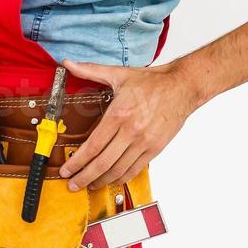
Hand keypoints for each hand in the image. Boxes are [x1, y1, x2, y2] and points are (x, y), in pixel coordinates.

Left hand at [57, 58, 201, 191]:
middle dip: (84, 176)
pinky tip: (111, 179)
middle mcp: (131, 131)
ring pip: (118, 170)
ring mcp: (145, 142)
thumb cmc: (151, 82)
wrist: (182, 87)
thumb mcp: (118, 74)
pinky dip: (121, 178)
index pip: (93, 145)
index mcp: (119, 114)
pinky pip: (135, 169)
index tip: (66, 169)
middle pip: (103, 162)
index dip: (77, 161)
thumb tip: (68, 62)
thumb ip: (90, 70)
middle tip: (72, 184)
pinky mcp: (155, 149)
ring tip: (89, 185)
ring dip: (101, 180)